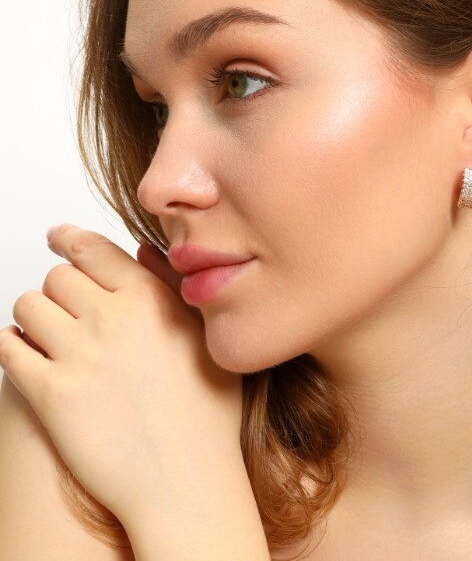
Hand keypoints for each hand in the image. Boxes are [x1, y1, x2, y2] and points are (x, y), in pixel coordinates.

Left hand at [0, 224, 243, 527]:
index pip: (92, 248)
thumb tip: (140, 252)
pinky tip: (28, 355)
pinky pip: (8, 349)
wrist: (185, 478)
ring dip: (34, 314)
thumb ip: (173, 288)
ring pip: (28, 306)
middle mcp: (112, 318)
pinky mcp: (50, 394)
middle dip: (59, 286)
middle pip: (58, 276)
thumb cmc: (207, 413)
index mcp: (151, 299)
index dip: (68, 238)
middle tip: (67, 304)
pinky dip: (12, 345)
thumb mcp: (207, 339)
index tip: (59, 237)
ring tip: (47, 332)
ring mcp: (79, 354)